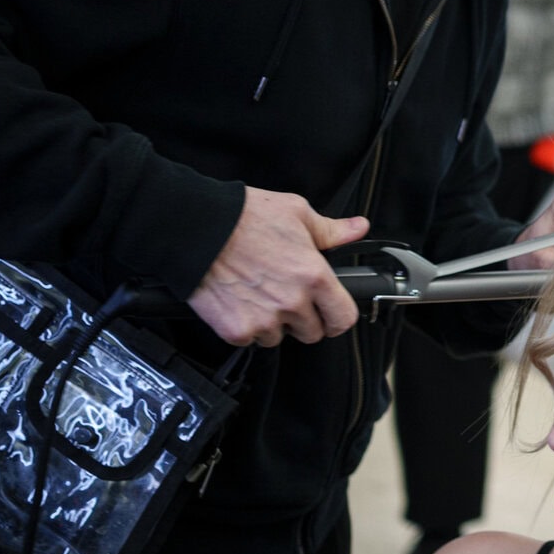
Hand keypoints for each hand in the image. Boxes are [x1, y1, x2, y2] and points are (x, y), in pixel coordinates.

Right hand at [188, 188, 367, 346]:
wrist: (194, 228)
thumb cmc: (243, 217)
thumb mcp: (296, 213)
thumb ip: (331, 230)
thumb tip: (358, 229)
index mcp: (313, 276)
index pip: (343, 318)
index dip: (338, 317)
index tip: (330, 313)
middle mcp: (292, 303)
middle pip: (312, 333)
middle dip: (303, 319)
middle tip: (286, 296)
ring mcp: (263, 320)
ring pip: (279, 338)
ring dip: (273, 324)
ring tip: (259, 294)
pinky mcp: (235, 330)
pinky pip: (249, 340)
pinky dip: (245, 327)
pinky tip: (239, 302)